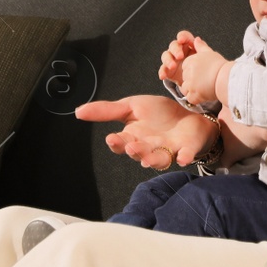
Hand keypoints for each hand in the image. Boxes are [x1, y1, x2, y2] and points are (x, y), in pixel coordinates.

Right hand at [75, 94, 217, 169]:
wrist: (188, 113)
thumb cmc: (158, 114)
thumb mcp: (131, 106)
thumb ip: (106, 111)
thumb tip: (78, 111)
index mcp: (133, 138)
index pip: (121, 143)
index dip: (117, 143)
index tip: (112, 138)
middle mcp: (149, 148)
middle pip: (139, 152)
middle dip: (135, 151)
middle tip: (130, 146)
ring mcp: (169, 150)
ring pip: (159, 158)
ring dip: (153, 159)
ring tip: (147, 158)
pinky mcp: (187, 148)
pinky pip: (186, 155)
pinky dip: (184, 157)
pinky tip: (182, 158)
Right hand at [157, 30, 199, 82]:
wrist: (199, 83)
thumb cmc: (203, 67)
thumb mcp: (204, 57)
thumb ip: (202, 48)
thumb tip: (197, 39)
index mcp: (188, 44)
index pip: (184, 36)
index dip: (182, 36)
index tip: (182, 40)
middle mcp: (178, 50)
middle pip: (173, 45)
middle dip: (176, 50)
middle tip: (180, 56)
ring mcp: (172, 59)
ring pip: (166, 56)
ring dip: (168, 60)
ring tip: (172, 66)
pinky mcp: (168, 70)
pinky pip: (163, 69)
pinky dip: (162, 72)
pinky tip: (163, 76)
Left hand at [179, 41, 228, 104]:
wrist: (228, 79)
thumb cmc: (220, 66)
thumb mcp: (210, 53)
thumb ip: (201, 46)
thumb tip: (196, 39)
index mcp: (190, 61)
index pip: (185, 67)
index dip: (193, 71)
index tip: (203, 73)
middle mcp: (188, 72)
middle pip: (184, 79)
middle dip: (192, 81)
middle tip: (205, 81)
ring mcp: (190, 84)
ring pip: (185, 89)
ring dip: (193, 90)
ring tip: (205, 88)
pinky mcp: (193, 95)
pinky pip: (190, 98)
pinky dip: (196, 98)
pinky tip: (204, 94)